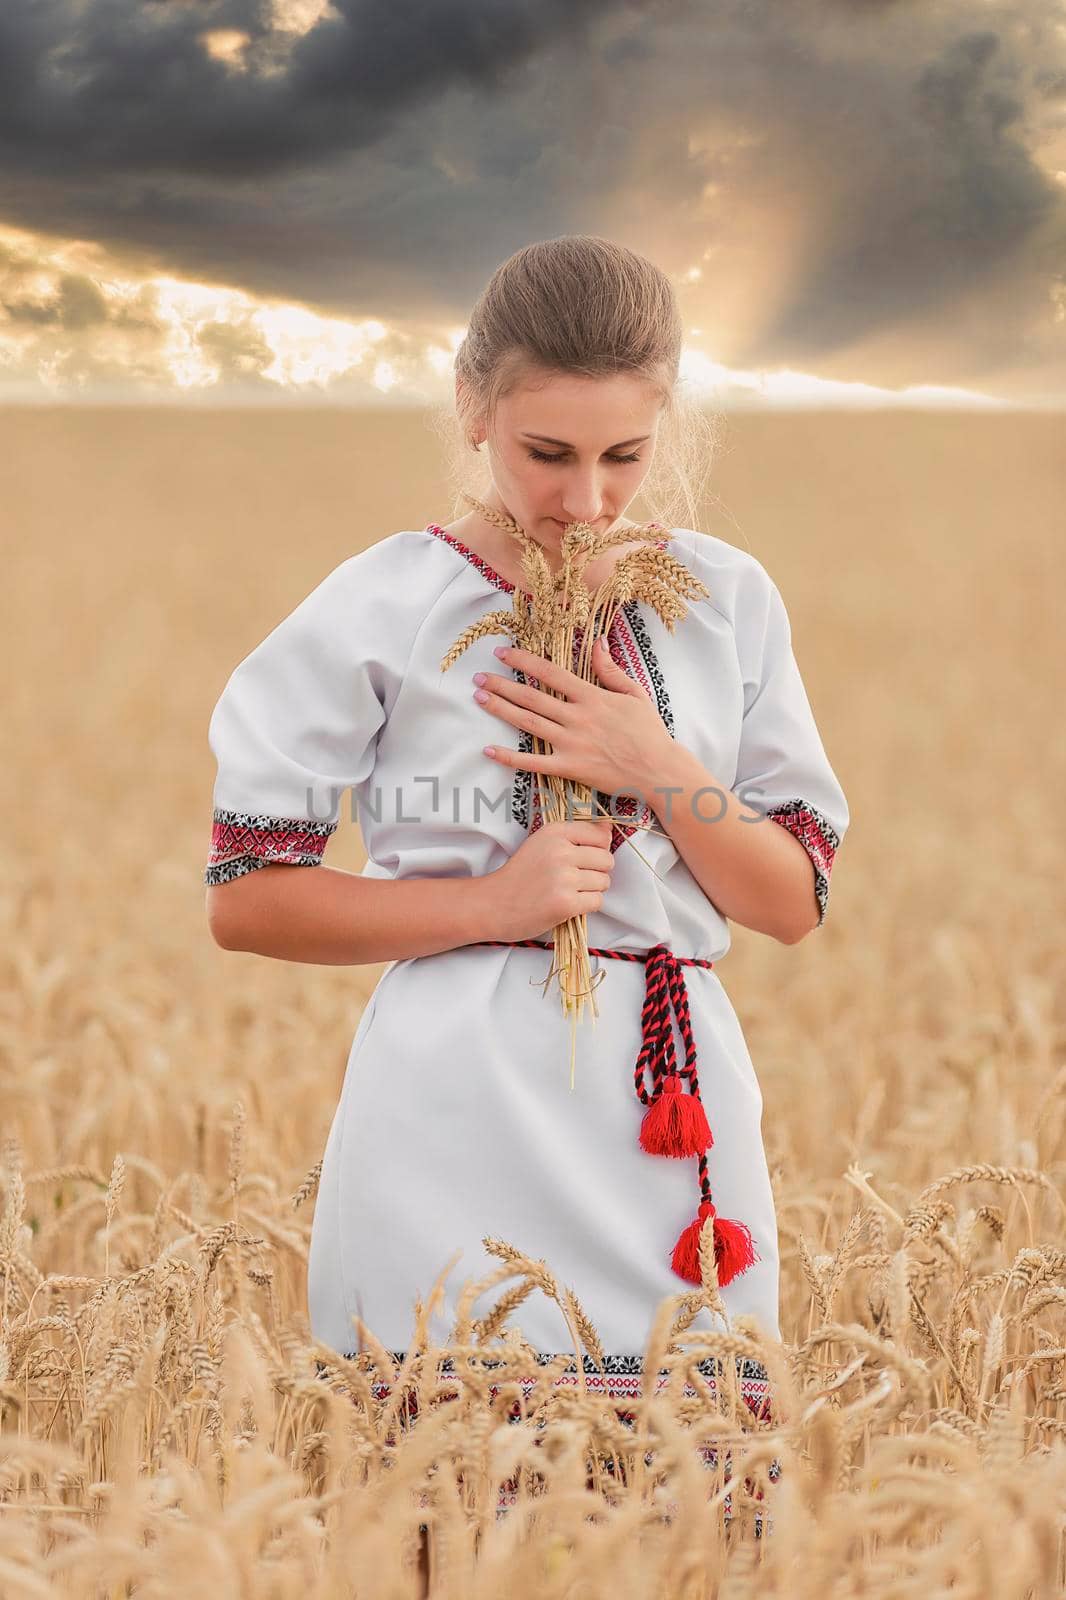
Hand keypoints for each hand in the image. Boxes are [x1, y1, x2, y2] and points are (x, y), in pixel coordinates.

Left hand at [473, 641, 673, 798]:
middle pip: (532, 697)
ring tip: (479, 698)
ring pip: (528, 723)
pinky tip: (488, 749)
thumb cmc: (649, 732)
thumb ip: (610, 669)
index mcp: (592, 697)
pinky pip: (534, 763)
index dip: (523, 661)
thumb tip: (598, 641)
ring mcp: (571, 744)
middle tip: (478, 677)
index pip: (550, 673)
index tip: (502, 652)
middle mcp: (577, 718)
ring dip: (500, 710)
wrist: (659, 769)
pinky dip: (509, 757)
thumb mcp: (634, 693)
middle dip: (502, 685)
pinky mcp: (570, 768)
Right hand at [484, 816, 616, 941]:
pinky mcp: (565, 903)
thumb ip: (575, 835)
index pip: (600, 835)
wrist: (492, 904)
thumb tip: (610, 829)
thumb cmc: (519, 876)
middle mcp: (560, 851)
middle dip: (597, 872)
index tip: (582, 859)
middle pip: (606, 860)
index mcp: (554, 832)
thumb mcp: (542, 844)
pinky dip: (586, 906)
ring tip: (569, 892)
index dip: (597, 850)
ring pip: (604, 882)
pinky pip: (597, 901)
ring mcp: (563, 878)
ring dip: (591, 890)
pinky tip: (568, 904)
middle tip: (575, 880)